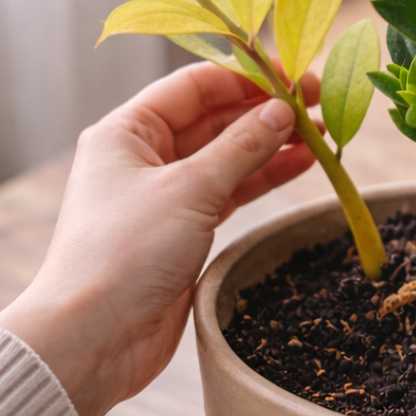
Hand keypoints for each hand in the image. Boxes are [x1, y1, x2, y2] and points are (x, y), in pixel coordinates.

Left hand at [0, 63, 319, 415]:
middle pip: (214, 118)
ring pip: (227, 156)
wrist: (95, 338)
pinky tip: (301, 165)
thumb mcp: (190, 189)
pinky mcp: (184, 230)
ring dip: (271, 144)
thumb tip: (284, 111)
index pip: (195, 85)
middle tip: (318, 104)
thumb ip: (241, 146)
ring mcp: (166, 195)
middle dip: (265, 111)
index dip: (247, 76)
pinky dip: (263, 177)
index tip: (296, 76)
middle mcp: (144, 157)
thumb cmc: (125, 254)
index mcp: (127, 131)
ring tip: (320, 134)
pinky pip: (231, 191)